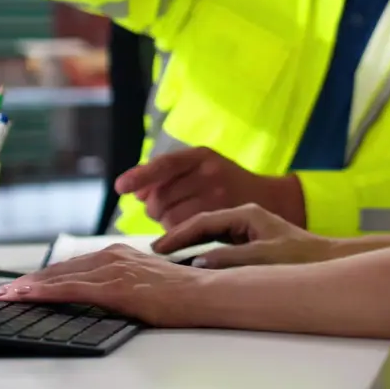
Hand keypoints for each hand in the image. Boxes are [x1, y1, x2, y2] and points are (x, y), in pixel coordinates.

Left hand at [0, 246, 209, 324]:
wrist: (207, 294)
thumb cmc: (184, 295)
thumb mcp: (147, 285)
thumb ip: (123, 287)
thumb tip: (103, 300)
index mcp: (119, 255)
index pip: (73, 266)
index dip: (46, 276)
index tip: (24, 284)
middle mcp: (113, 257)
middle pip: (61, 269)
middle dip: (30, 281)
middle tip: (4, 291)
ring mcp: (113, 270)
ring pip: (61, 277)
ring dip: (31, 286)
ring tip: (7, 296)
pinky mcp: (116, 288)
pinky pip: (72, 289)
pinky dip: (46, 292)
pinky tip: (29, 297)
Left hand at [116, 147, 306, 229]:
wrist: (269, 200)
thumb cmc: (225, 184)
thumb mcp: (202, 168)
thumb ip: (168, 175)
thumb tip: (133, 192)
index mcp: (202, 155)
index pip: (164, 164)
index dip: (139, 176)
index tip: (120, 187)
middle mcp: (210, 173)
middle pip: (160, 196)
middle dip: (153, 206)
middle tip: (159, 209)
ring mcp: (217, 197)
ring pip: (168, 216)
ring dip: (163, 221)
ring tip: (177, 218)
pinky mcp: (221, 219)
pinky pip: (183, 230)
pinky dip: (174, 232)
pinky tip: (185, 229)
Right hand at [154, 204, 338, 268]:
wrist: (328, 262)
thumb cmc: (303, 259)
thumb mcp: (265, 259)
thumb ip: (231, 260)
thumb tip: (199, 265)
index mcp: (246, 213)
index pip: (203, 221)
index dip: (178, 235)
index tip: (158, 249)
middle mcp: (244, 218)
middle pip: (201, 223)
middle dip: (176, 235)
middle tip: (153, 252)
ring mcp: (246, 229)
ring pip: (208, 234)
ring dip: (186, 243)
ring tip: (164, 257)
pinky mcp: (249, 242)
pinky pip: (217, 243)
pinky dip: (200, 251)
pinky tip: (188, 263)